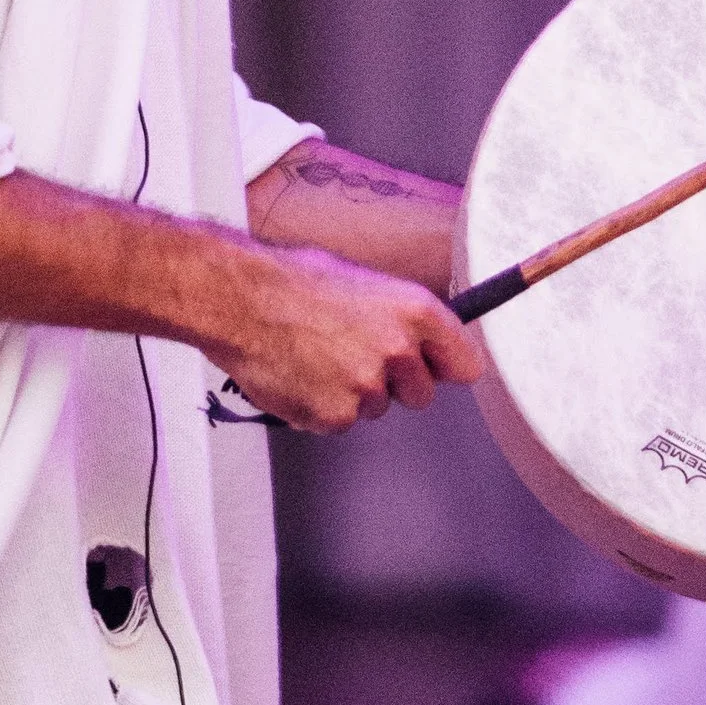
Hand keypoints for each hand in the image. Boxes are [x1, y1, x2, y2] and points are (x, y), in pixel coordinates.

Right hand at [210, 243, 488, 436]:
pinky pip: (338, 422)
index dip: (445, 366)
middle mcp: (399, 351)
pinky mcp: (335, 416)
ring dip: (352, 392)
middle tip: (354, 356)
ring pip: (375, 408)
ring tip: (316, 357)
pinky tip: (300, 375)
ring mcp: (368, 387)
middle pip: (422, 395)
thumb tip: (420, 339)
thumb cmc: (292, 283)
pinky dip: (320, 407)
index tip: (437, 368)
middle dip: (395, 384)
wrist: (240, 300)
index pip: (466, 363)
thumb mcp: (365, 282)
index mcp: (415, 312)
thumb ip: (400, 318)